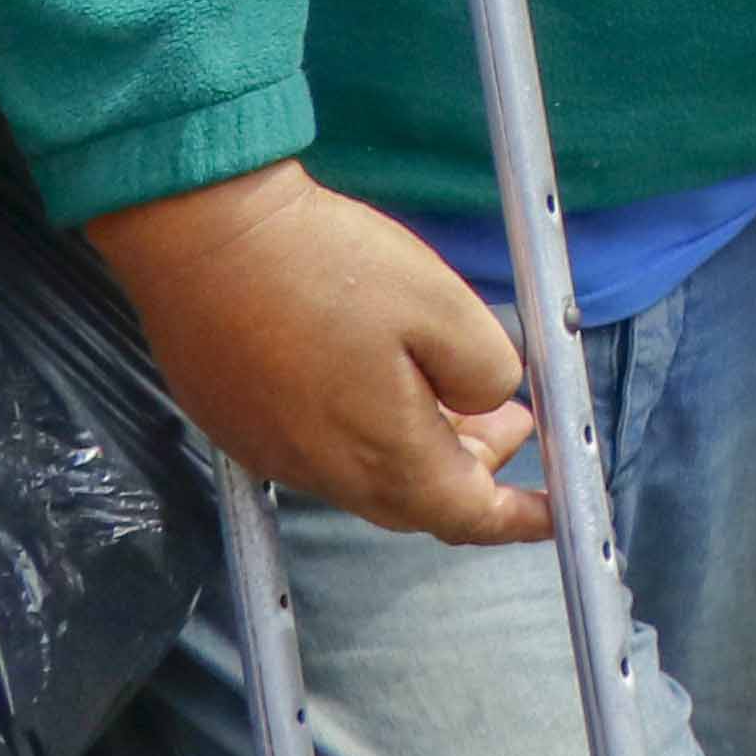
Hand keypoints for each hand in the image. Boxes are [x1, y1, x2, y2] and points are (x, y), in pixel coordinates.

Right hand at [86, 163, 547, 544]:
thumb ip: (486, 370)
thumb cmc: (326, 267)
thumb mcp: (445, 307)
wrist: (201, 237)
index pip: (464, 514)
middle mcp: (323, 472)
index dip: (516, 518)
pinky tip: (378, 377)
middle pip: (416, 499)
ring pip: (366, 474)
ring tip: (450, 390)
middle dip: (472, 469)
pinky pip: (320, 449)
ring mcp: (272, 451)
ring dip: (419, 445)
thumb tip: (488, 403)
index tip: (554, 512)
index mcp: (383, 455)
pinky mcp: (237, 423)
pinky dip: (367, 430)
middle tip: (511, 418)